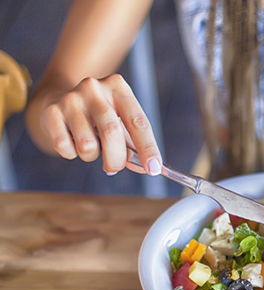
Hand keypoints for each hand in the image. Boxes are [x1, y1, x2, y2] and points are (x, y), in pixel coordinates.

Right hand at [39, 74, 161, 175]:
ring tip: (90, 147)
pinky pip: (65, 147)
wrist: (59, 99)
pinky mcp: (51, 111)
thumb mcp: (120, 121)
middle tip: (114, 167)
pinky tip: (72, 142)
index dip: (148, 148)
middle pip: (112, 133)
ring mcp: (71, 98)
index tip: (153, 169)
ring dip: (91, 156)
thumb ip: (133, 143)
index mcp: (119, 88)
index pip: (139, 122)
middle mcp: (95, 89)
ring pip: (87, 145)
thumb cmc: (99, 115)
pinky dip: (72, 154)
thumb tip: (144, 167)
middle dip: (117, 159)